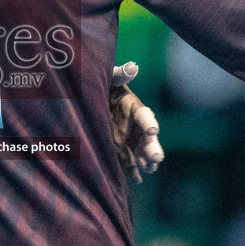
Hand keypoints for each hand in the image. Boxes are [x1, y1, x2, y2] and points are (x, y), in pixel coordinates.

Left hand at [110, 62, 163, 182]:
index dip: (148, 122)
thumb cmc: (100, 84)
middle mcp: (134, 124)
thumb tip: (133, 66)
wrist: (87, 99)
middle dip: (152, 147)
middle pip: (146, 137)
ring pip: (140, 151)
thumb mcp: (107, 77)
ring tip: (151, 169)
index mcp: (133, 106)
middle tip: (157, 158)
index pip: (144, 115)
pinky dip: (133, 170)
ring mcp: (127, 137)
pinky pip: (127, 160)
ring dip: (145, 161)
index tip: (153, 130)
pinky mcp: (118, 147)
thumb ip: (118, 73)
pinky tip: (138, 180)